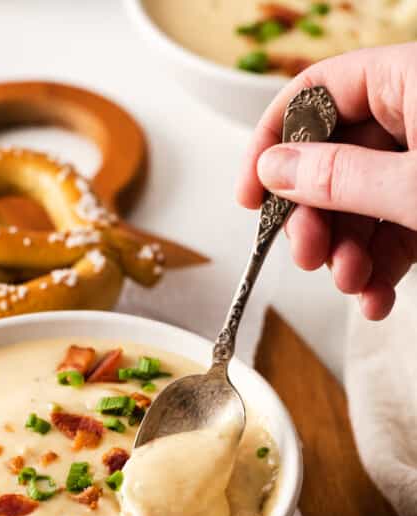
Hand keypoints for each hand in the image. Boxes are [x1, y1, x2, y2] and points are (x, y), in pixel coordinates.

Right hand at [237, 43, 416, 319]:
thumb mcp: (413, 186)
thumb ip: (339, 177)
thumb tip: (273, 168)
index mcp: (408, 81)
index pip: (316, 93)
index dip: (271, 142)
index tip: (249, 195)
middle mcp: (414, 117)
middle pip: (332, 159)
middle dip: (315, 219)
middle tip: (307, 255)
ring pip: (360, 205)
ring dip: (346, 255)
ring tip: (351, 284)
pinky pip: (394, 231)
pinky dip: (379, 270)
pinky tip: (375, 300)